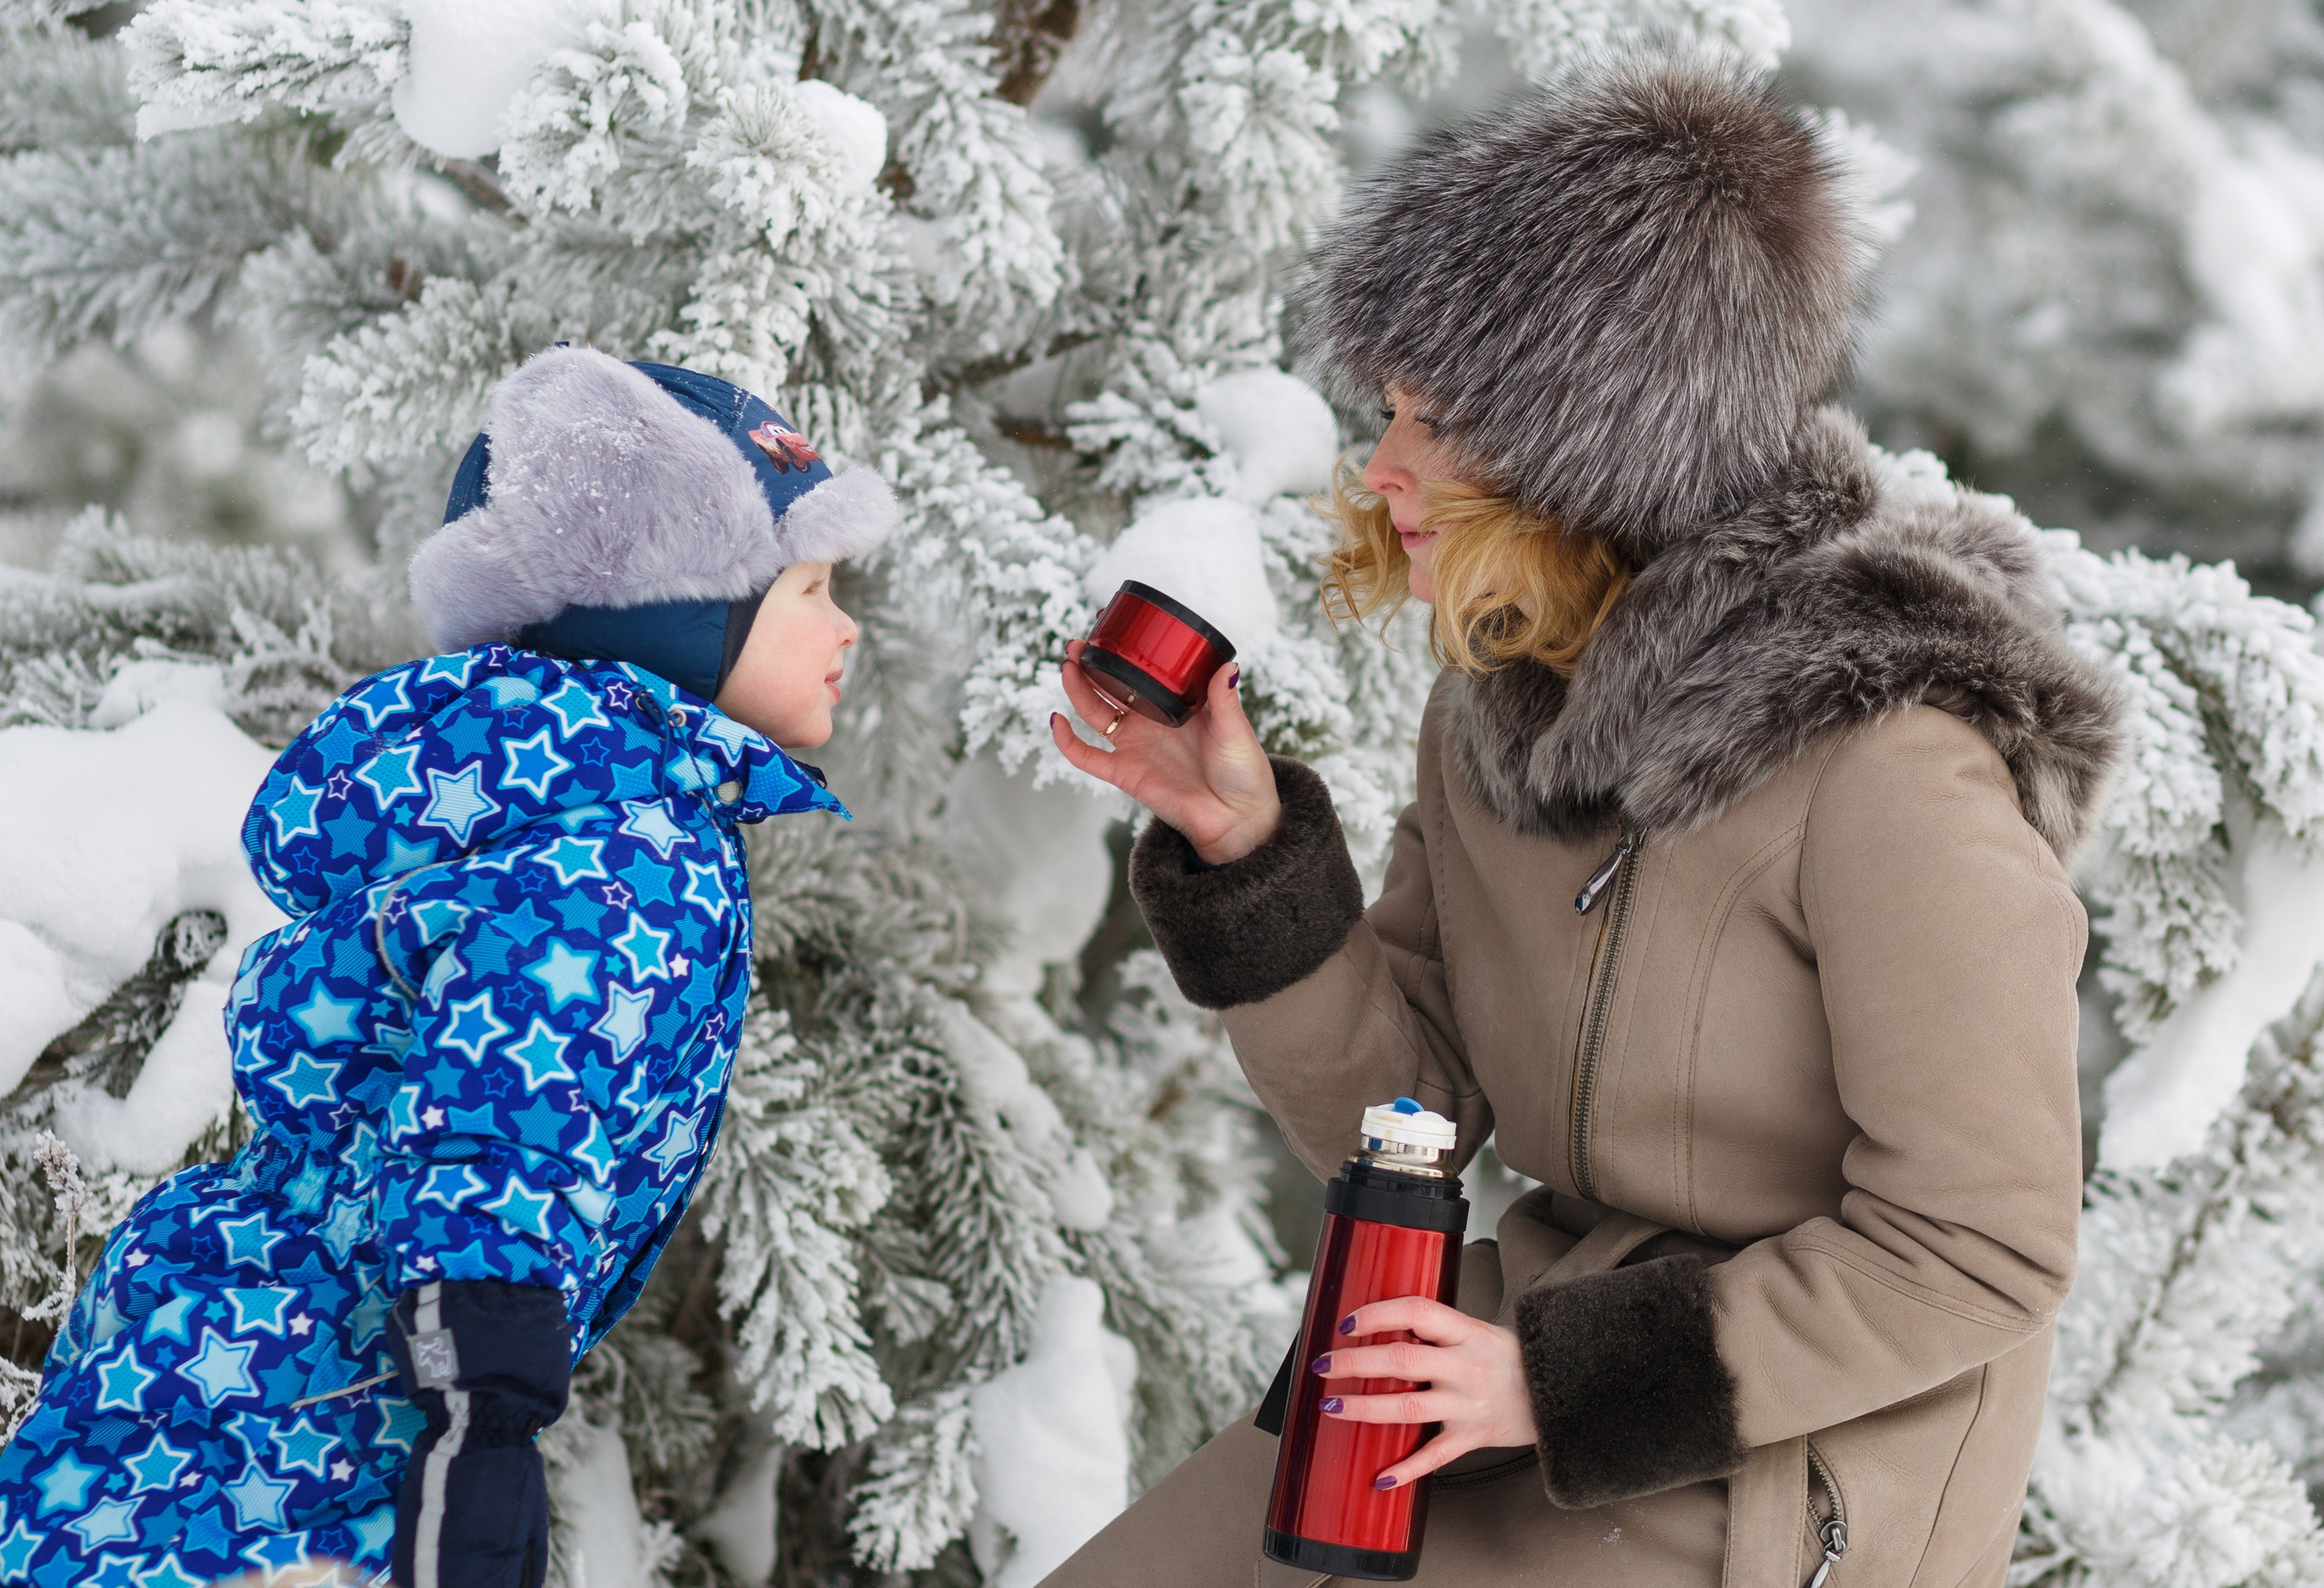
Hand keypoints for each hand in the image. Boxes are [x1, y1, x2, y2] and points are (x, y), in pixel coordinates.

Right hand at [1050, 640, 1282, 863]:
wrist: (1237, 818)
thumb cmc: (1243, 772)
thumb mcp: (1236, 730)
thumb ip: (1225, 699)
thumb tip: (1227, 666)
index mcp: (1175, 703)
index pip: (1142, 670)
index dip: (1123, 649)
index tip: (1110, 622)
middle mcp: (1150, 721)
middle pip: (1110, 686)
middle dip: (1091, 663)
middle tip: (1078, 643)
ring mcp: (1134, 745)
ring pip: (1094, 713)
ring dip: (1077, 688)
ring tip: (1068, 664)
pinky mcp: (1124, 773)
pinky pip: (1087, 757)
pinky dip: (1067, 742)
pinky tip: (1056, 721)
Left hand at [1311, 1296, 1538, 1489]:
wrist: (1559, 1391)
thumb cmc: (1506, 1357)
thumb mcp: (1475, 1332)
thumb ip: (1433, 1332)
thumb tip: (1375, 1328)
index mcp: (1465, 1331)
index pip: (1416, 1312)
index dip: (1378, 1314)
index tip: (1345, 1322)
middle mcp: (1465, 1366)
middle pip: (1402, 1362)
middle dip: (1355, 1363)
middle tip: (1322, 1365)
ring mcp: (1469, 1404)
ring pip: (1408, 1408)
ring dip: (1364, 1408)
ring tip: (1330, 1406)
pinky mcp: (1473, 1437)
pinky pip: (1435, 1456)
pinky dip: (1407, 1470)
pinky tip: (1380, 1479)